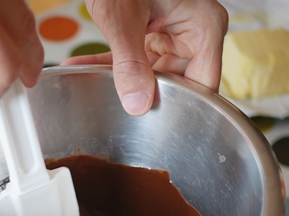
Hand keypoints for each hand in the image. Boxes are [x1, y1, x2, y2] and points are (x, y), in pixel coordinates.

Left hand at [62, 0, 227, 115]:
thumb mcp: (123, 18)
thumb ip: (129, 62)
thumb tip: (138, 104)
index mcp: (205, 27)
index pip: (204, 86)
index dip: (182, 107)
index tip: (154, 124)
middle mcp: (195, 33)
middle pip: (179, 84)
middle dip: (144, 96)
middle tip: (116, 106)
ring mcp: (174, 33)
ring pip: (152, 75)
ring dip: (120, 81)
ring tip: (88, 84)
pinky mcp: (153, 33)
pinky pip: (136, 59)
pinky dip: (109, 65)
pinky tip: (82, 69)